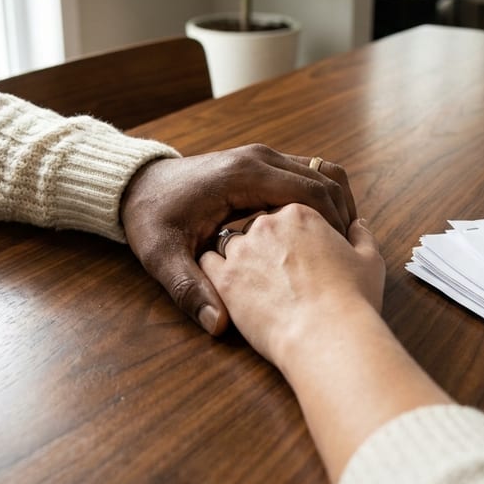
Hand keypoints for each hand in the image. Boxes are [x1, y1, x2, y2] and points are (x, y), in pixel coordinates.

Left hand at [120, 144, 356, 334]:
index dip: (334, 226)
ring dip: (336, 205)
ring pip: (320, 174)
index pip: (311, 193)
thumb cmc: (151, 219)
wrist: (135, 186)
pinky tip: (320, 232)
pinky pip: (306, 176)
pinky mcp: (262, 164)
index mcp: (245, 175)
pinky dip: (321, 199)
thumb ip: (191, 290)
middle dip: (342, 216)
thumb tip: (218, 325)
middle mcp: (260, 158)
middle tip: (348, 257)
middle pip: (324, 180)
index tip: (342, 260)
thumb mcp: (163, 258)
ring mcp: (263, 157)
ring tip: (341, 244)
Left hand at [199, 205, 384, 364]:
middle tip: (294, 263)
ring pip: (236, 237)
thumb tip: (358, 225)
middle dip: (278, 238)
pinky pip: (211, 261)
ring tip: (266, 277)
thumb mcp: (370, 263)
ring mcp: (242, 248)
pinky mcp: (225, 277)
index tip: (318, 247)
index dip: (309, 228)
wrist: (325, 337)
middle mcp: (266, 222)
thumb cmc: (352, 299)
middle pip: (266, 219)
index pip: (297, 206)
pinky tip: (236, 282)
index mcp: (299, 210)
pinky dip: (218, 266)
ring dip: (246, 251)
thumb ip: (363, 239)